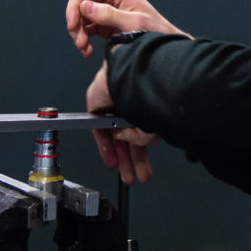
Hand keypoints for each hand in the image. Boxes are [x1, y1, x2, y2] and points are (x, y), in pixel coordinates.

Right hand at [65, 0, 188, 56]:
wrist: (163, 43)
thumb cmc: (155, 30)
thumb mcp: (132, 22)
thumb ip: (108, 14)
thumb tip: (85, 6)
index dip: (73, 7)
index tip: (72, 25)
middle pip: (79, 5)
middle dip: (75, 24)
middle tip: (80, 41)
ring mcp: (106, 9)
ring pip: (80, 18)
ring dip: (78, 34)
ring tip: (85, 48)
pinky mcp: (105, 22)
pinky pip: (86, 28)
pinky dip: (84, 39)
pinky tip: (88, 49)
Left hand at [86, 63, 157, 183]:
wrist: (133, 74)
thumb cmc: (148, 89)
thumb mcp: (152, 122)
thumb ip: (143, 136)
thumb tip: (127, 139)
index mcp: (147, 106)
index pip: (145, 133)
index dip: (144, 153)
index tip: (146, 170)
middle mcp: (132, 107)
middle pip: (130, 139)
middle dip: (133, 160)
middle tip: (136, 176)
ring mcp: (115, 107)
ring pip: (116, 138)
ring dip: (121, 158)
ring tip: (126, 174)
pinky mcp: (98, 106)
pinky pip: (100, 131)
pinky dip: (105, 146)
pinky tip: (111, 159)